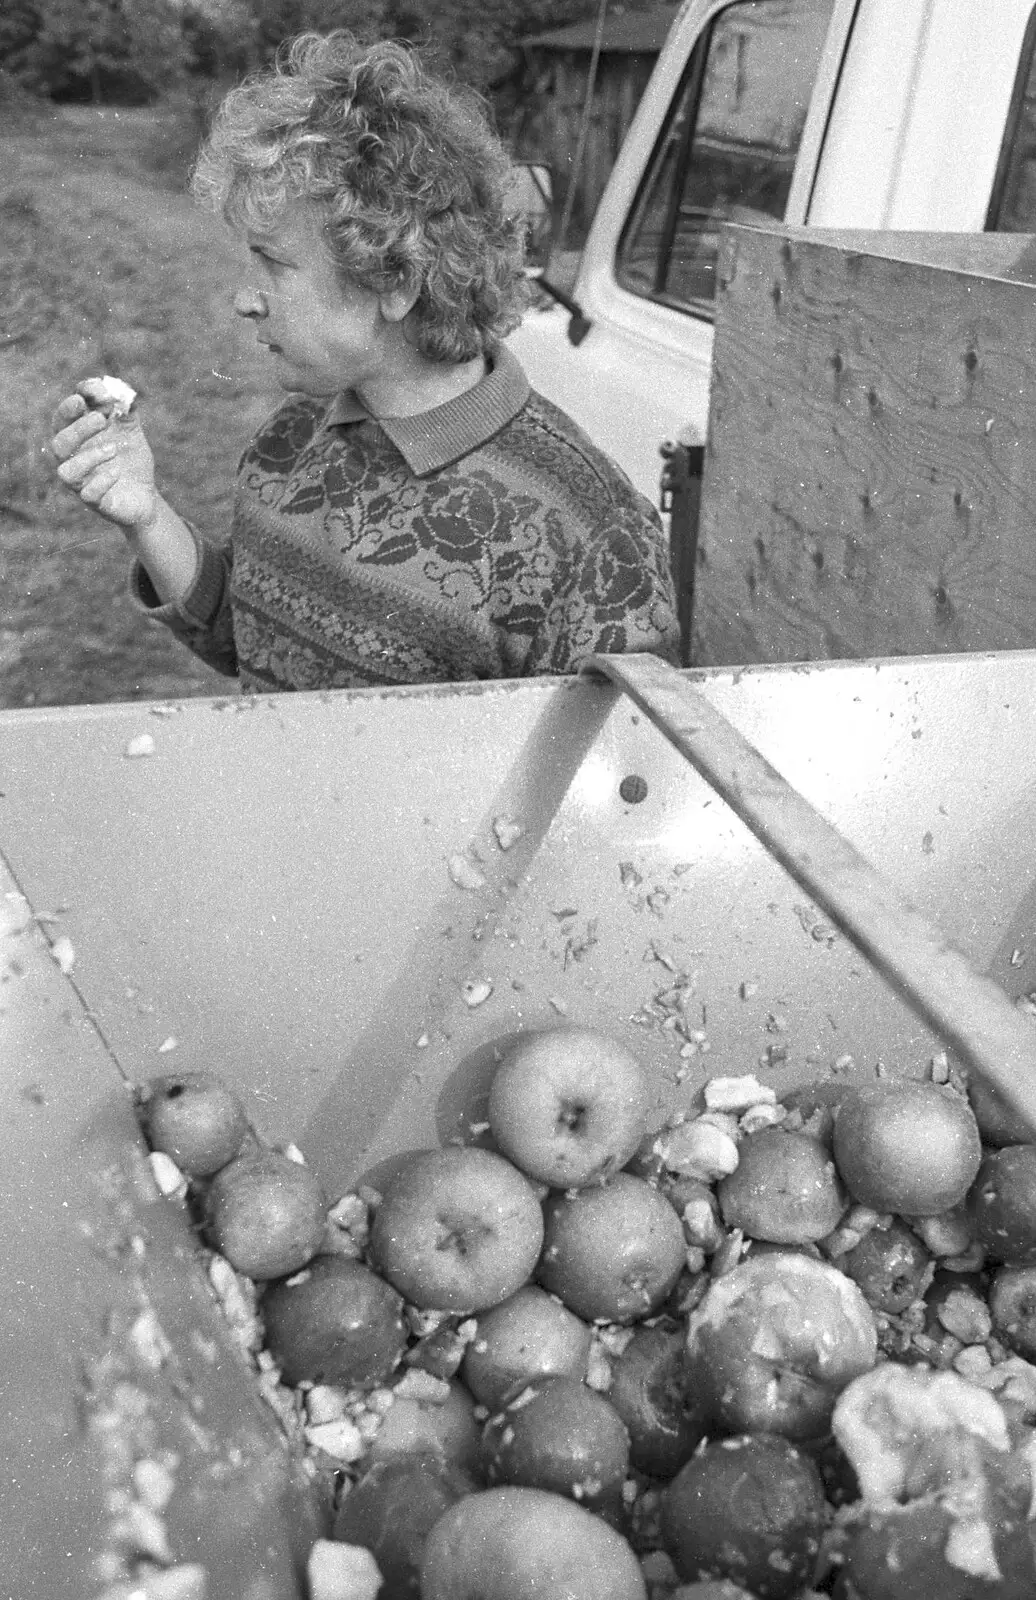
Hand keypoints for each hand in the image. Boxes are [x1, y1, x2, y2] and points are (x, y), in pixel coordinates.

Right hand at [50, 380, 157, 532]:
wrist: (147, 495)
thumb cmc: (130, 459)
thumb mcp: (131, 430)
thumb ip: (124, 408)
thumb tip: (116, 388)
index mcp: (77, 438)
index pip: (62, 419)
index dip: (69, 407)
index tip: (84, 395)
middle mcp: (72, 461)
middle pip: (59, 442)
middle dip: (78, 428)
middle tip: (100, 419)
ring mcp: (82, 483)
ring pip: (66, 471)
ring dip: (88, 457)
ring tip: (112, 449)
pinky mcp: (96, 503)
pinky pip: (88, 494)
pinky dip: (102, 480)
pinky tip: (116, 472)